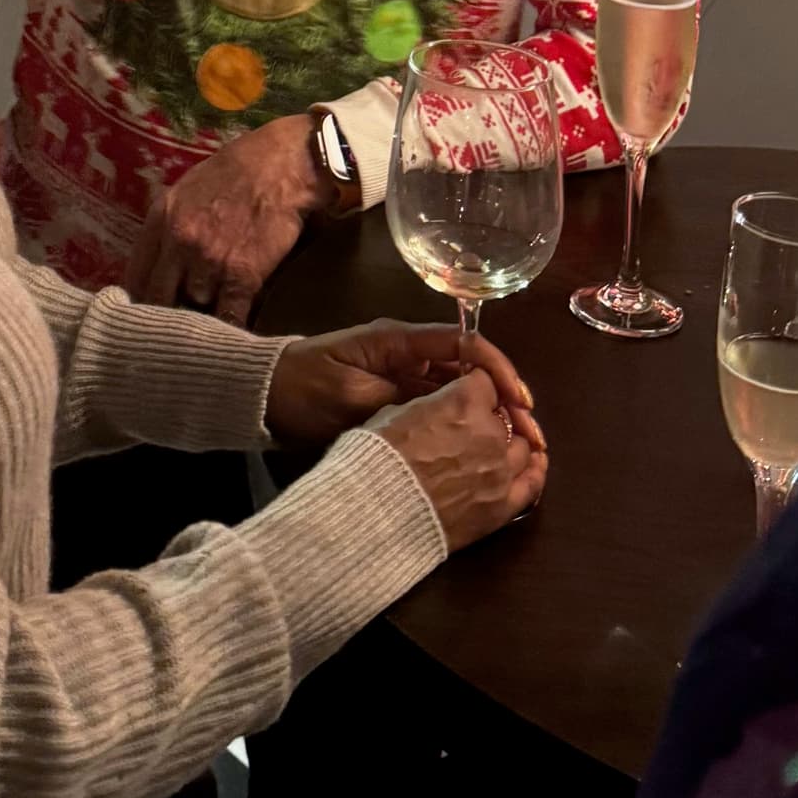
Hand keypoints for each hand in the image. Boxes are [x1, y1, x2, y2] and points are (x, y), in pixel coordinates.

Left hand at [126, 114, 326, 323]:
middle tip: (174, 328)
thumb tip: (160, 258)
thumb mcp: (188, 188)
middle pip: (158, 297)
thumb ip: (169, 223)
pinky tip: (233, 335)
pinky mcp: (242, 276)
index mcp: (161, 217)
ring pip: (194, 308)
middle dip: (165, 315)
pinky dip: (231, 328)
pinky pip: (229, 316)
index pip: (136, 274)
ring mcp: (209, 260)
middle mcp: (179, 241)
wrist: (282, 165)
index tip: (144, 313)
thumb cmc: (236, 171)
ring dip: (202, 317)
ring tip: (210, 321)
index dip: (139, 299)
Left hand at [265, 320, 543, 451]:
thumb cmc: (303, 387)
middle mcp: (409, 357)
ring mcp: (404, 381)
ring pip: (461, 396)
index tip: (521, 402)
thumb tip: (443, 410)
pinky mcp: (397, 405)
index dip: (499, 371)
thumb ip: (396, 400)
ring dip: (491, 419)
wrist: (264, 398)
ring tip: (520, 451)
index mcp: (400, 342)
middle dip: (505, 400)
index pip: (464, 346)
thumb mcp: (349, 394)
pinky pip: (441, 414)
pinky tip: (483, 454)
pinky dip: (466, 430)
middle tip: (533, 436)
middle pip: (470, 372)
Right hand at [370, 368, 547, 549]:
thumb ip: (430, 406)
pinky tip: (533, 463)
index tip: (467, 391)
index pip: (486, 380)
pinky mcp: (503, 505)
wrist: (377, 511)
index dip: (475, 386)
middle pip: (505, 414)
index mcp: (464, 401)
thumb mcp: (397, 413)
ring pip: (523, 446)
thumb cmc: (379, 456)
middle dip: (490, 416)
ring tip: (495, 448)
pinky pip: (533, 484)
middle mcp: (491, 431)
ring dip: (510, 443)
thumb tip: (439, 409)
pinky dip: (535, 470)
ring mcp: (501, 470)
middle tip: (471, 426)